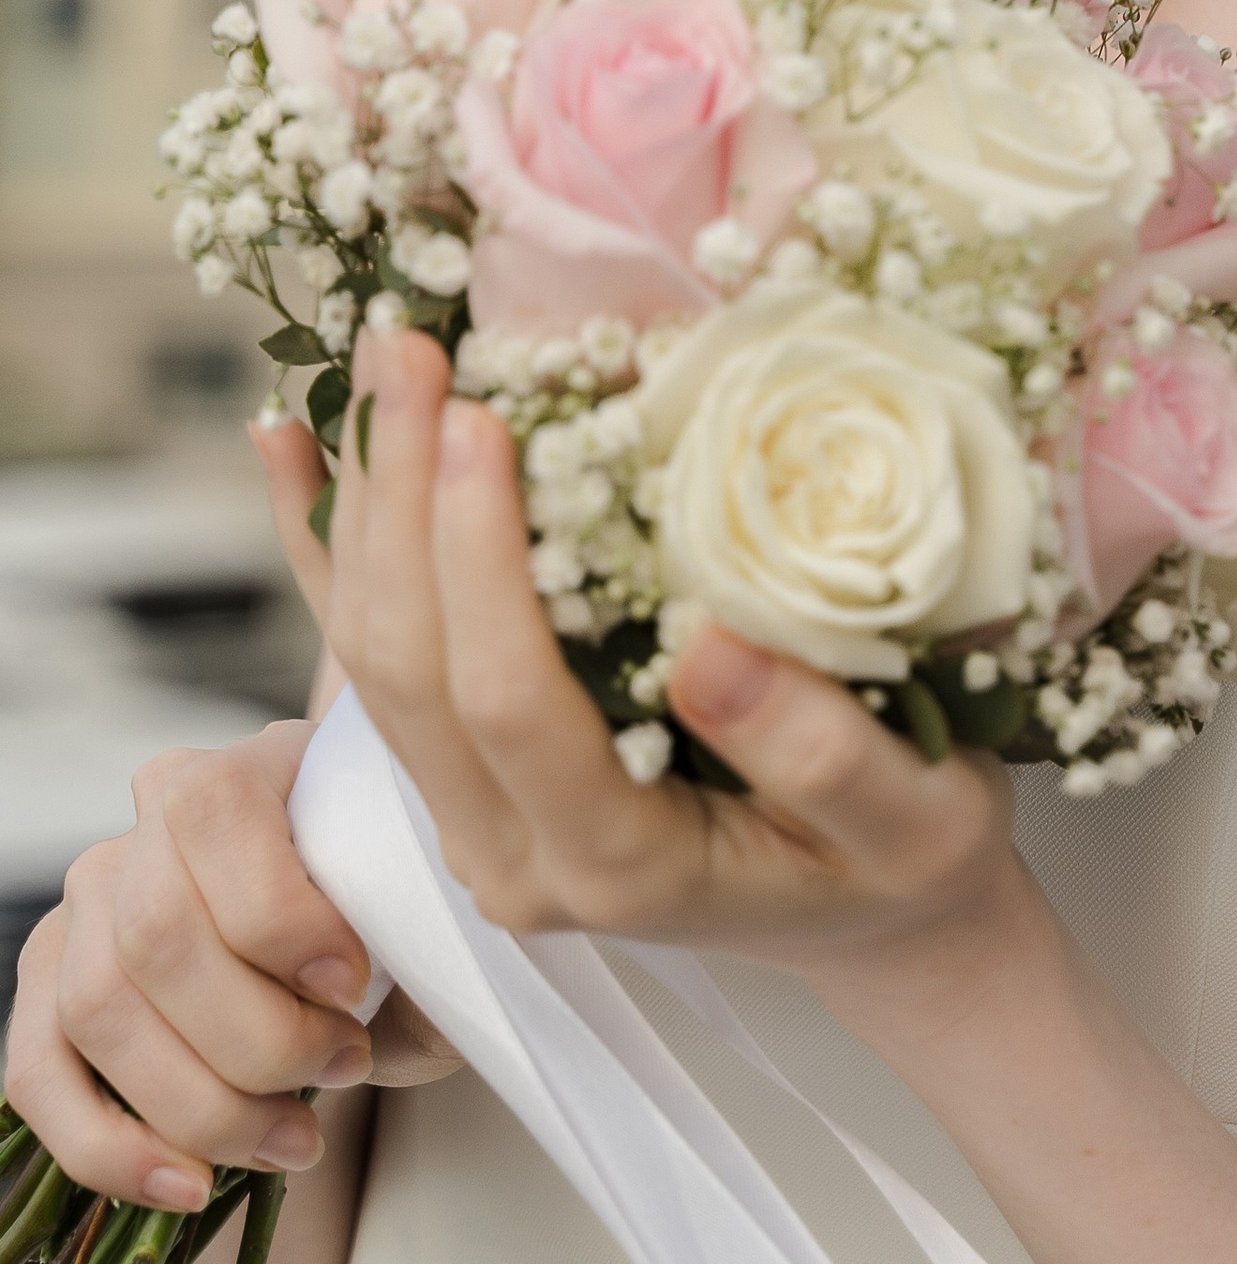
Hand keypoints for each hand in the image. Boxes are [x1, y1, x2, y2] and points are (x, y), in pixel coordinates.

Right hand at [3, 724, 454, 1218]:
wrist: (355, 935)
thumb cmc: (390, 911)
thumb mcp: (421, 896)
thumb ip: (421, 924)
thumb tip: (424, 986)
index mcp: (239, 769)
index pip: (215, 819)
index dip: (280, 919)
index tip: (355, 988)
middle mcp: (141, 827)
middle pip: (154, 937)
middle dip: (256, 1036)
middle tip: (345, 1069)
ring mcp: (85, 908)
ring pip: (97, 1011)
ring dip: (200, 1103)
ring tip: (294, 1139)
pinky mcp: (51, 991)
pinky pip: (38, 1075)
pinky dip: (108, 1147)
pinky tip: (187, 1185)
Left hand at [280, 327, 1027, 997]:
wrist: (876, 916)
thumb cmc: (911, 859)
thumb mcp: (920, 819)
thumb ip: (823, 756)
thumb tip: (710, 648)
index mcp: (619, 870)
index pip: (511, 704)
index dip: (480, 562)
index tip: (480, 420)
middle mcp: (516, 857)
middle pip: (412, 673)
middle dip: (400, 499)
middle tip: (415, 347)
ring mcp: (478, 820)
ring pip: (375, 656)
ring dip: (366, 499)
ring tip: (381, 356)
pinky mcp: (471, 773)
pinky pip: (373, 654)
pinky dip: (325, 545)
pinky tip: (290, 442)